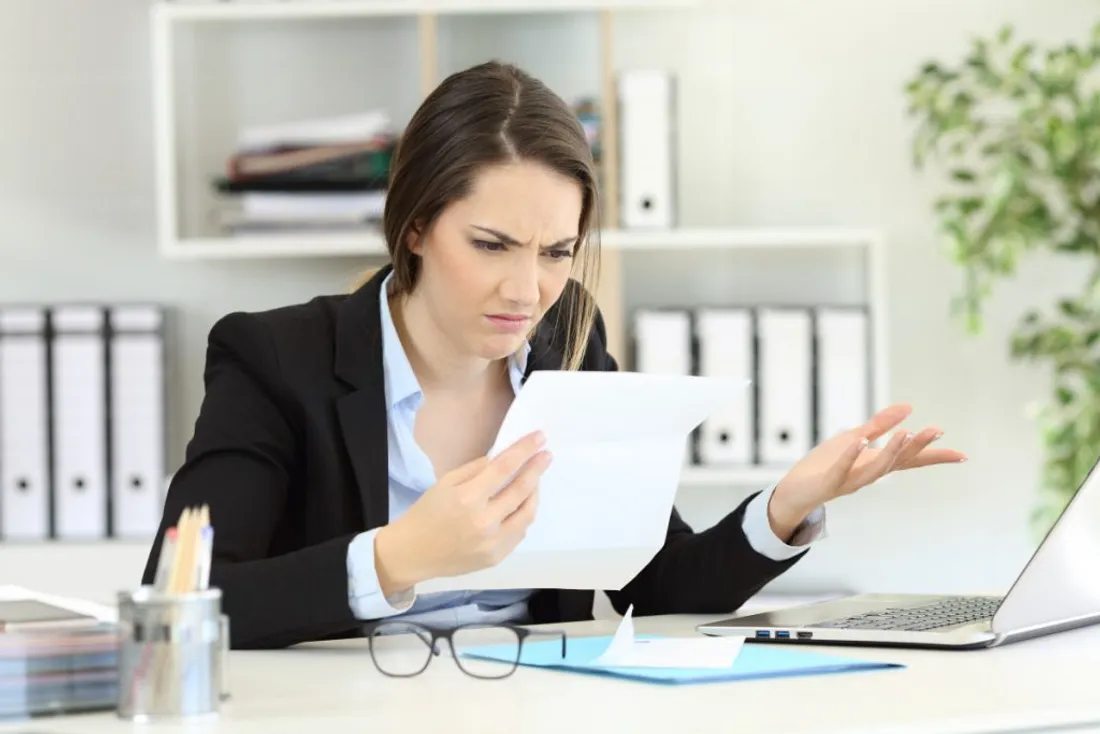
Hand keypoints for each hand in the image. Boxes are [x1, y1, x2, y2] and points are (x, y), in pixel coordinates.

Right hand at [374, 431, 551, 593]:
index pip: (504, 468)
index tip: (539, 437)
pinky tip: (521, 504)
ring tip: (535, 480)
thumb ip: (476, 470)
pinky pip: (519, 532)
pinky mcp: (496, 557)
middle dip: (537, 469)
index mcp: (468, 498)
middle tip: (546, 455)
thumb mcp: (445, 483)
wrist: (414, 553)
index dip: (524, 450)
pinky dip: (523, 515)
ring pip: (527, 513)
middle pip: (521, 489)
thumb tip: (502, 460)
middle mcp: (484, 521)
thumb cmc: (427, 513)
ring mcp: (493, 542)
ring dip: (535, 493)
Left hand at [767, 403, 966, 538]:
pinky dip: (851, 456)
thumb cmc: (825, 465)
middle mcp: (868, 474)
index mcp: (875, 463)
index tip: (962, 455)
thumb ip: (879, 424)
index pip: (910, 460)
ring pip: (876, 468)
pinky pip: (842, 469)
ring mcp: (850, 480)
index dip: (934, 456)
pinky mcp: (829, 482)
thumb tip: (908, 407)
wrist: (794, 491)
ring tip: (905, 433)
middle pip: (898, 461)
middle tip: (936, 429)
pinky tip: (860, 442)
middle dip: (917, 446)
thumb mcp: (854, 438)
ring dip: (891, 451)